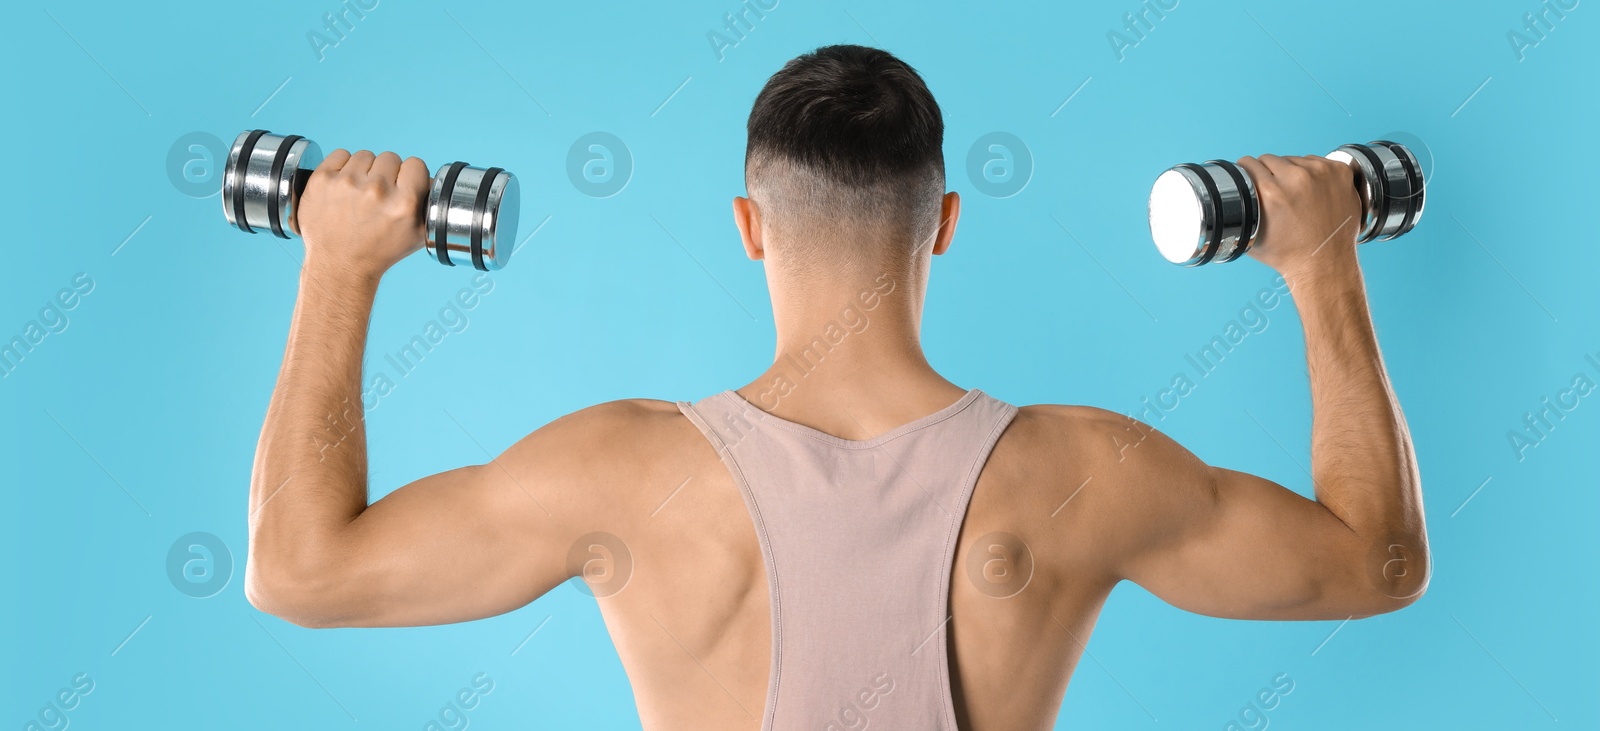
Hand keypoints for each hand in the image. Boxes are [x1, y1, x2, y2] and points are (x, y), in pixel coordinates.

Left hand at [296, 149, 430, 281]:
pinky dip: (342, 166)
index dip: (410, 174)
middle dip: (387, 173)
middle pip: (390, 158)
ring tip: (360, 192)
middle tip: (379, 194)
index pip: (415, 164)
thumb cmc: (377, 251)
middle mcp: (376, 191)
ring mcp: (346, 183)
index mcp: (402, 204)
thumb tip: (428, 178)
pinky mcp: (323, 179)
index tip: (403, 185)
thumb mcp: (417, 235)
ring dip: (364, 170)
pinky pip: (340, 154)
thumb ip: (428, 204)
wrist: (339, 265)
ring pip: (365, 155)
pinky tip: (344, 185)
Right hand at [1235, 154, 1363, 282]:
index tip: (1249, 175)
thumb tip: (1228, 194)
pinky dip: (1313, 172)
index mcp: (1271, 192)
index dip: (1246, 170)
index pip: (1250, 163)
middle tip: (1274, 191)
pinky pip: (1317, 161)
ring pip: (1295, 159)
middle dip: (1268, 172)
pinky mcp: (1339, 171)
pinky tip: (1312, 191)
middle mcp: (1296, 178)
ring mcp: (1322, 173)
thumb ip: (1240, 209)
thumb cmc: (1288, 254)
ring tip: (1295, 194)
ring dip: (1291, 171)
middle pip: (1271, 159)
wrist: (1324, 263)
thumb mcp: (1251, 234)